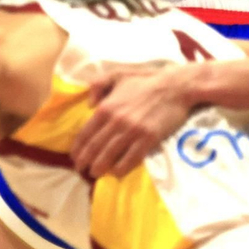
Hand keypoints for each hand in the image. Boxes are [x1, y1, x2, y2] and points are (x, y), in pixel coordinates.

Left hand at [70, 64, 196, 178]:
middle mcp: (116, 121)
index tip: (74, 157)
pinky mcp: (148, 138)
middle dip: (85, 160)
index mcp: (106, 107)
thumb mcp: (117, 75)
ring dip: (100, 166)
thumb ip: (98, 85)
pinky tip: (116, 173)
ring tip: (93, 173)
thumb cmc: (145, 81)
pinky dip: (122, 167)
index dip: (78, 147)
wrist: (175, 87)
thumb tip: (89, 104)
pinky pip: (132, 157)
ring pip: (110, 154)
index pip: (86, 132)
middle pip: (95, 146)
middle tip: (80, 169)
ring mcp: (132, 131)